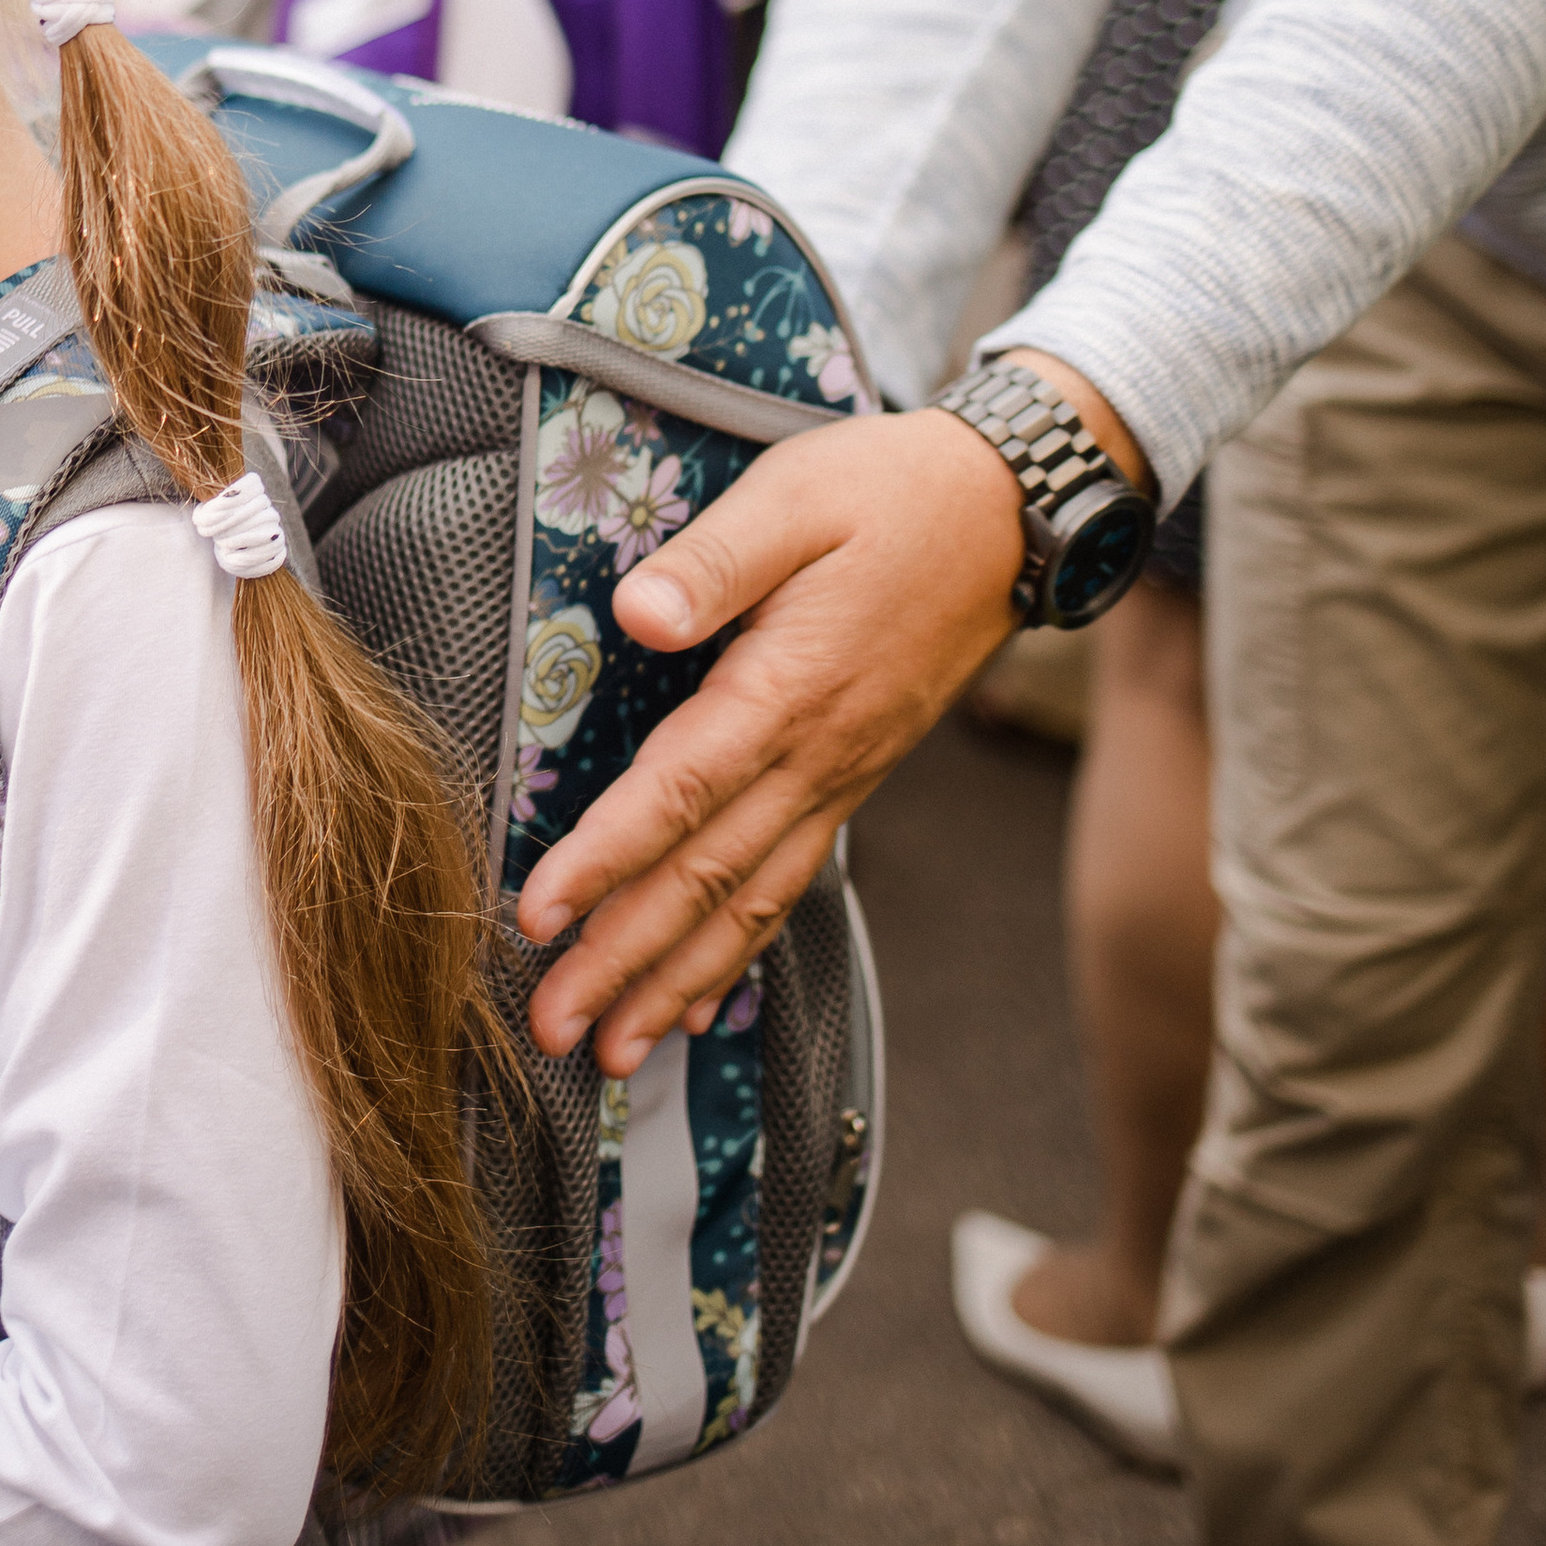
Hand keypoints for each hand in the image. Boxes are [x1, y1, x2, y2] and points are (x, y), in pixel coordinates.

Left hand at [516, 403, 1027, 1071]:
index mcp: (790, 687)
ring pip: (748, 902)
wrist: (1006, 514)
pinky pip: (786, 884)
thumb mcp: (796, 497)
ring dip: (674, 982)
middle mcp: (817, 755)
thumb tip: (640, 613)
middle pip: (707, 878)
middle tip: (550, 1027)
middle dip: (623, 961)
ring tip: (610, 1053)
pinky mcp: (849, 779)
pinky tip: (694, 998)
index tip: (538, 916)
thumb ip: (715, 559)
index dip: (606, 858)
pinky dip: (735, 952)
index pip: (682, 791)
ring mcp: (839, 777)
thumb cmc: (890, 492)